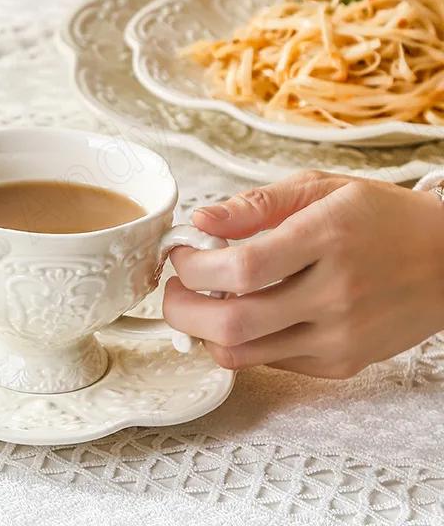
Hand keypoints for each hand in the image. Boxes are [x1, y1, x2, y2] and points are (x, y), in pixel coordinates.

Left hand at [164, 171, 443, 377]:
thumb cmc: (380, 217)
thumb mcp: (321, 188)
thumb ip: (257, 204)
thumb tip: (202, 218)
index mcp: (327, 238)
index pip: (242, 267)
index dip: (194, 265)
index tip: (180, 254)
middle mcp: (335, 294)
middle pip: (233, 321)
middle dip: (181, 308)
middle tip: (172, 289)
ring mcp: (340, 337)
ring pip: (243, 354)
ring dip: (203, 332)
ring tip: (200, 302)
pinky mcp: (342, 364)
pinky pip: (270, 363)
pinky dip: (241, 343)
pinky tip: (242, 315)